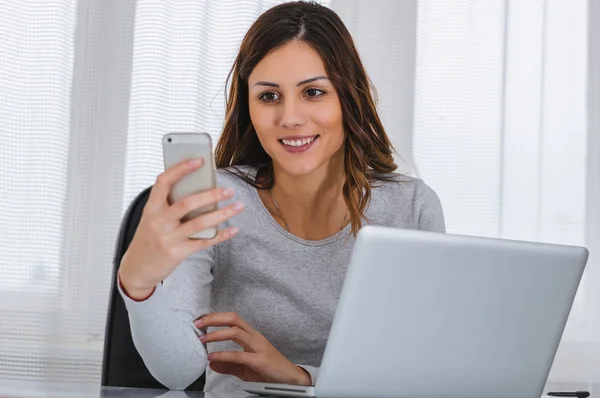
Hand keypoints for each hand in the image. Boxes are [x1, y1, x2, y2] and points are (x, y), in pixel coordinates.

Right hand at [119, 158, 244, 299]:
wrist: (136, 267)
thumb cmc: (150, 237)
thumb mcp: (153, 217)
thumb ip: (171, 204)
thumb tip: (203, 189)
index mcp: (151, 207)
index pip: (164, 182)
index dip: (181, 169)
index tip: (199, 160)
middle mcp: (159, 221)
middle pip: (188, 203)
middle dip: (211, 195)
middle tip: (229, 190)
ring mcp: (168, 238)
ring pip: (199, 223)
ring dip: (222, 214)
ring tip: (238, 206)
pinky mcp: (177, 253)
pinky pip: (203, 242)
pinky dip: (220, 235)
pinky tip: (232, 229)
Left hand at [195, 312, 311, 385]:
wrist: (291, 380)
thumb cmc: (270, 371)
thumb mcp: (245, 368)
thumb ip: (228, 365)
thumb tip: (211, 362)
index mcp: (252, 336)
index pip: (233, 319)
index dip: (217, 317)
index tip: (201, 320)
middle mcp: (255, 337)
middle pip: (234, 319)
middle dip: (214, 319)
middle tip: (198, 324)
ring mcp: (258, 347)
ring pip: (235, 332)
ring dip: (216, 334)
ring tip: (202, 340)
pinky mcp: (260, 360)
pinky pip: (239, 355)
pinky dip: (223, 354)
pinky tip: (212, 356)